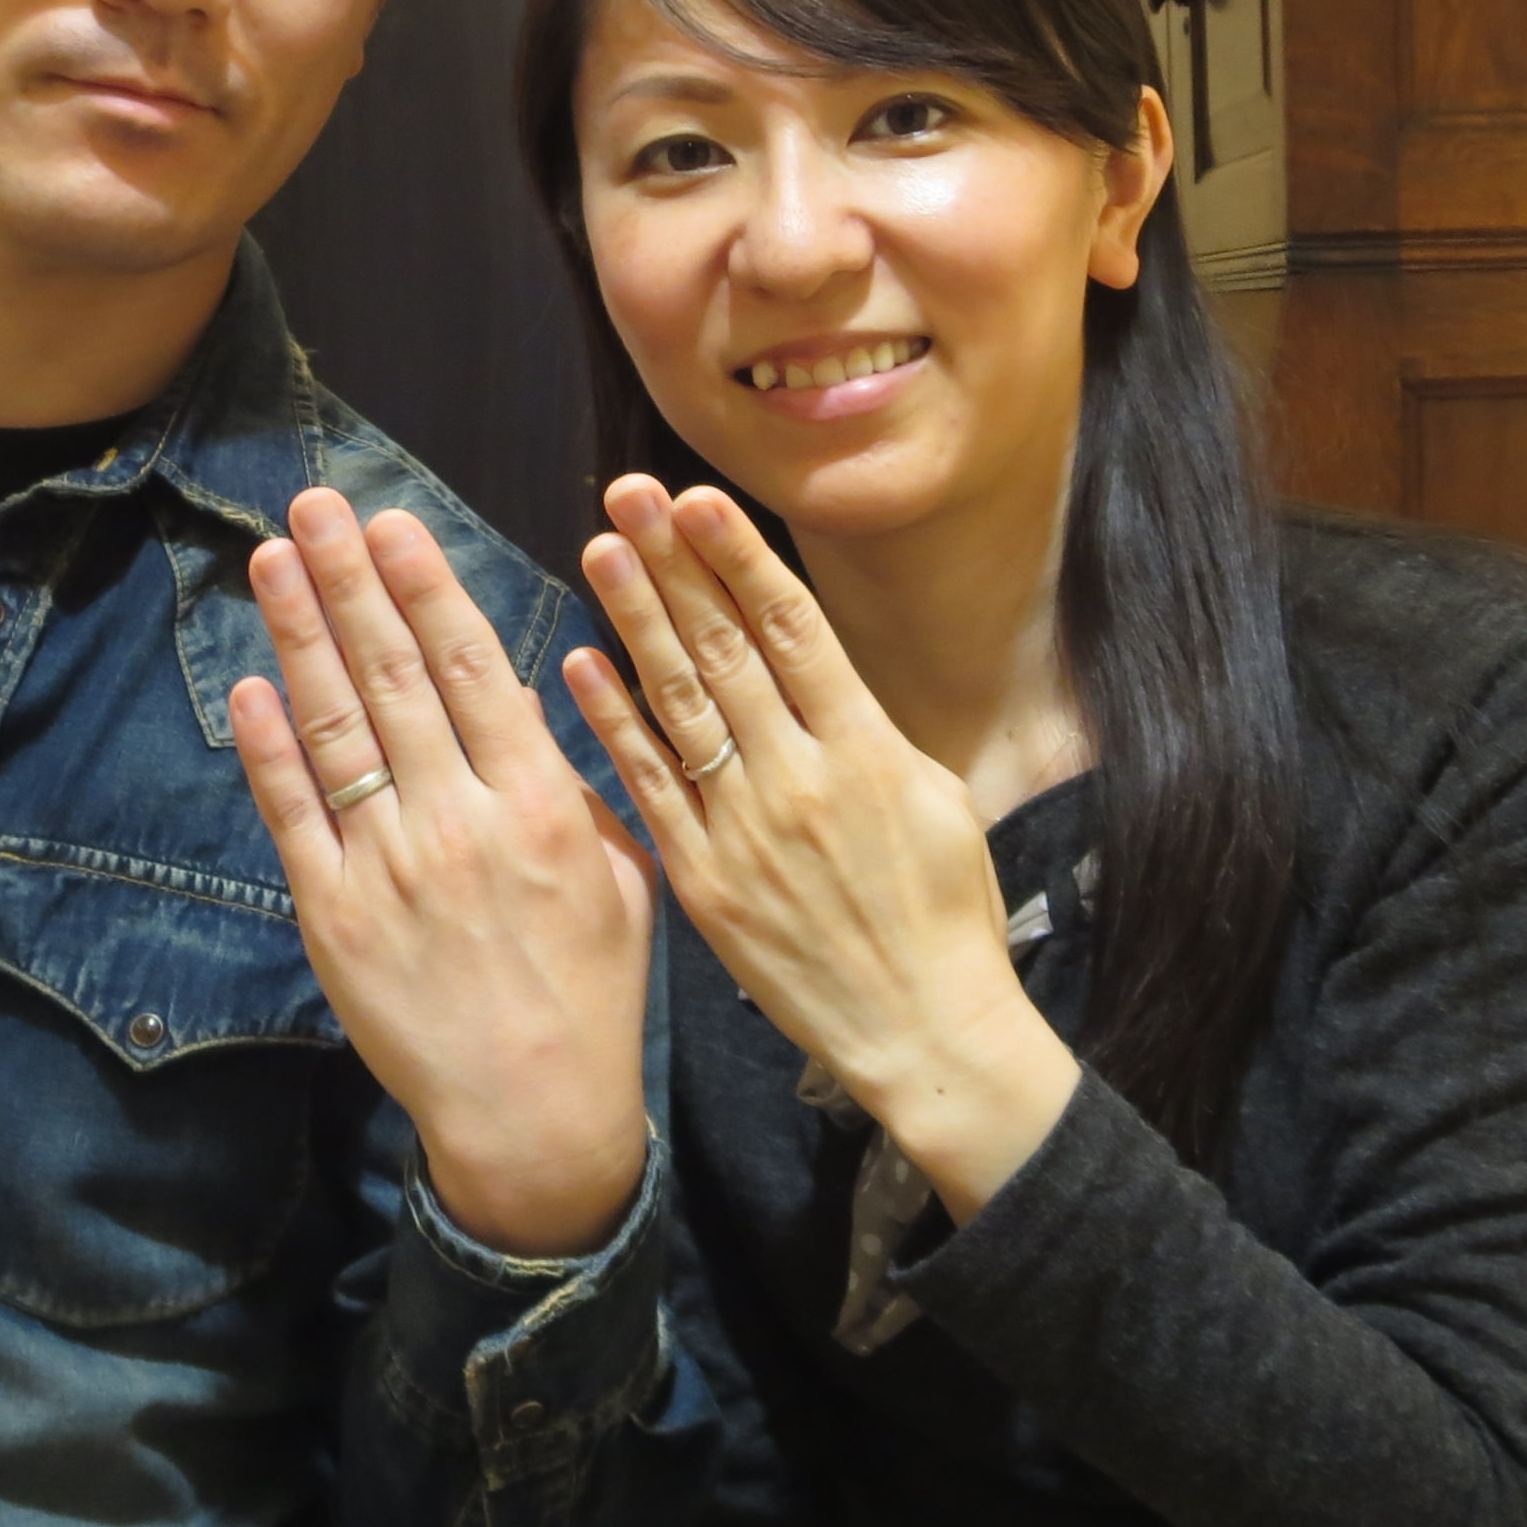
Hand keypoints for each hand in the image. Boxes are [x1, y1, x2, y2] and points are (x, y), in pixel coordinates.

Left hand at [231, 487, 653, 1257]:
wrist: (534, 1115)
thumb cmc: (591, 995)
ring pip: (337, 727)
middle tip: (316, 501)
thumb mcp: (623, 876)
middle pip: (394, 675)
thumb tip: (528, 694)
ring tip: (274, 558)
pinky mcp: (333, 915)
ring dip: (300, 635)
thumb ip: (577, 783)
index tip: (394, 522)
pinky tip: (251, 683)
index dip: (426, 585)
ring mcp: (389, 867)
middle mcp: (461, 822)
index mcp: (542, 804)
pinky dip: (269, 745)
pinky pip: (294, 813)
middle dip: (350, 579)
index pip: (473, 666)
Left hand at [562, 477, 1079, 1221]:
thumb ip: (872, 733)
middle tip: (628, 494)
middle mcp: (799, 778)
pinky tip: (579, 664)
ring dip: (635, 622)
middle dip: (675, 565)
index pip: (792, 629)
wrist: (924, 1032)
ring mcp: (744, 830)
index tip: (698, 497)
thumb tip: (824, 674)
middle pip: (724, 649)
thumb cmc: (946, 916)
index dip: (739, 558)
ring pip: (679, 705)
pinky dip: (612, 725)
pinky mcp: (704, 882)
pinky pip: (648, 789)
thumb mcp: (940, 802)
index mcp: (867, 749)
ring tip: (600, 549)